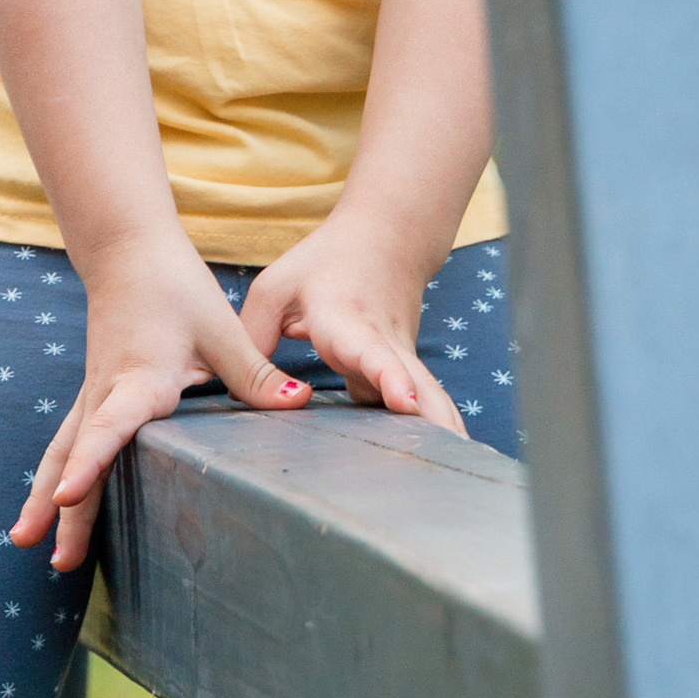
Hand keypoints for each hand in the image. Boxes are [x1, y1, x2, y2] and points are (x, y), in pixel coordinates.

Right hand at [13, 236, 308, 574]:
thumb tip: (298, 403)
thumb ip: (255, 372)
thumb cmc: (175, 288)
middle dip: (61, 508)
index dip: (90, 464)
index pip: (108, 429)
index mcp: (137, 380)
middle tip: (50, 556)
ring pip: (61, 451)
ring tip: (26, 542)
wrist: (129, 252)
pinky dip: (55, 474)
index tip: (68, 496)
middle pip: (74, 456)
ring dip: (44, 498)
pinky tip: (46, 507)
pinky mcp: (92, 394)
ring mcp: (92, 395)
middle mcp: (105, 393)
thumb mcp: (220, 328)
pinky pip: (67, 441)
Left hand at [236, 210, 465, 433]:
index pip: (370, 351)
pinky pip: (421, 398)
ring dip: (441, 425)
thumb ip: (253, 337)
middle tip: (445, 448)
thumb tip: (239, 393)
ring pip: (426, 392)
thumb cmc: (324, 263)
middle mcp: (382, 339)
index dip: (387, 378)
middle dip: (428, 415)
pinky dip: (437, 423)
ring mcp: (401, 354)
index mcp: (346, 318)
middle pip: (412, 381)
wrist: (387, 235)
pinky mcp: (406, 365)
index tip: (404, 402)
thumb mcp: (276, 287)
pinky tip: (450, 454)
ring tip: (458, 462)